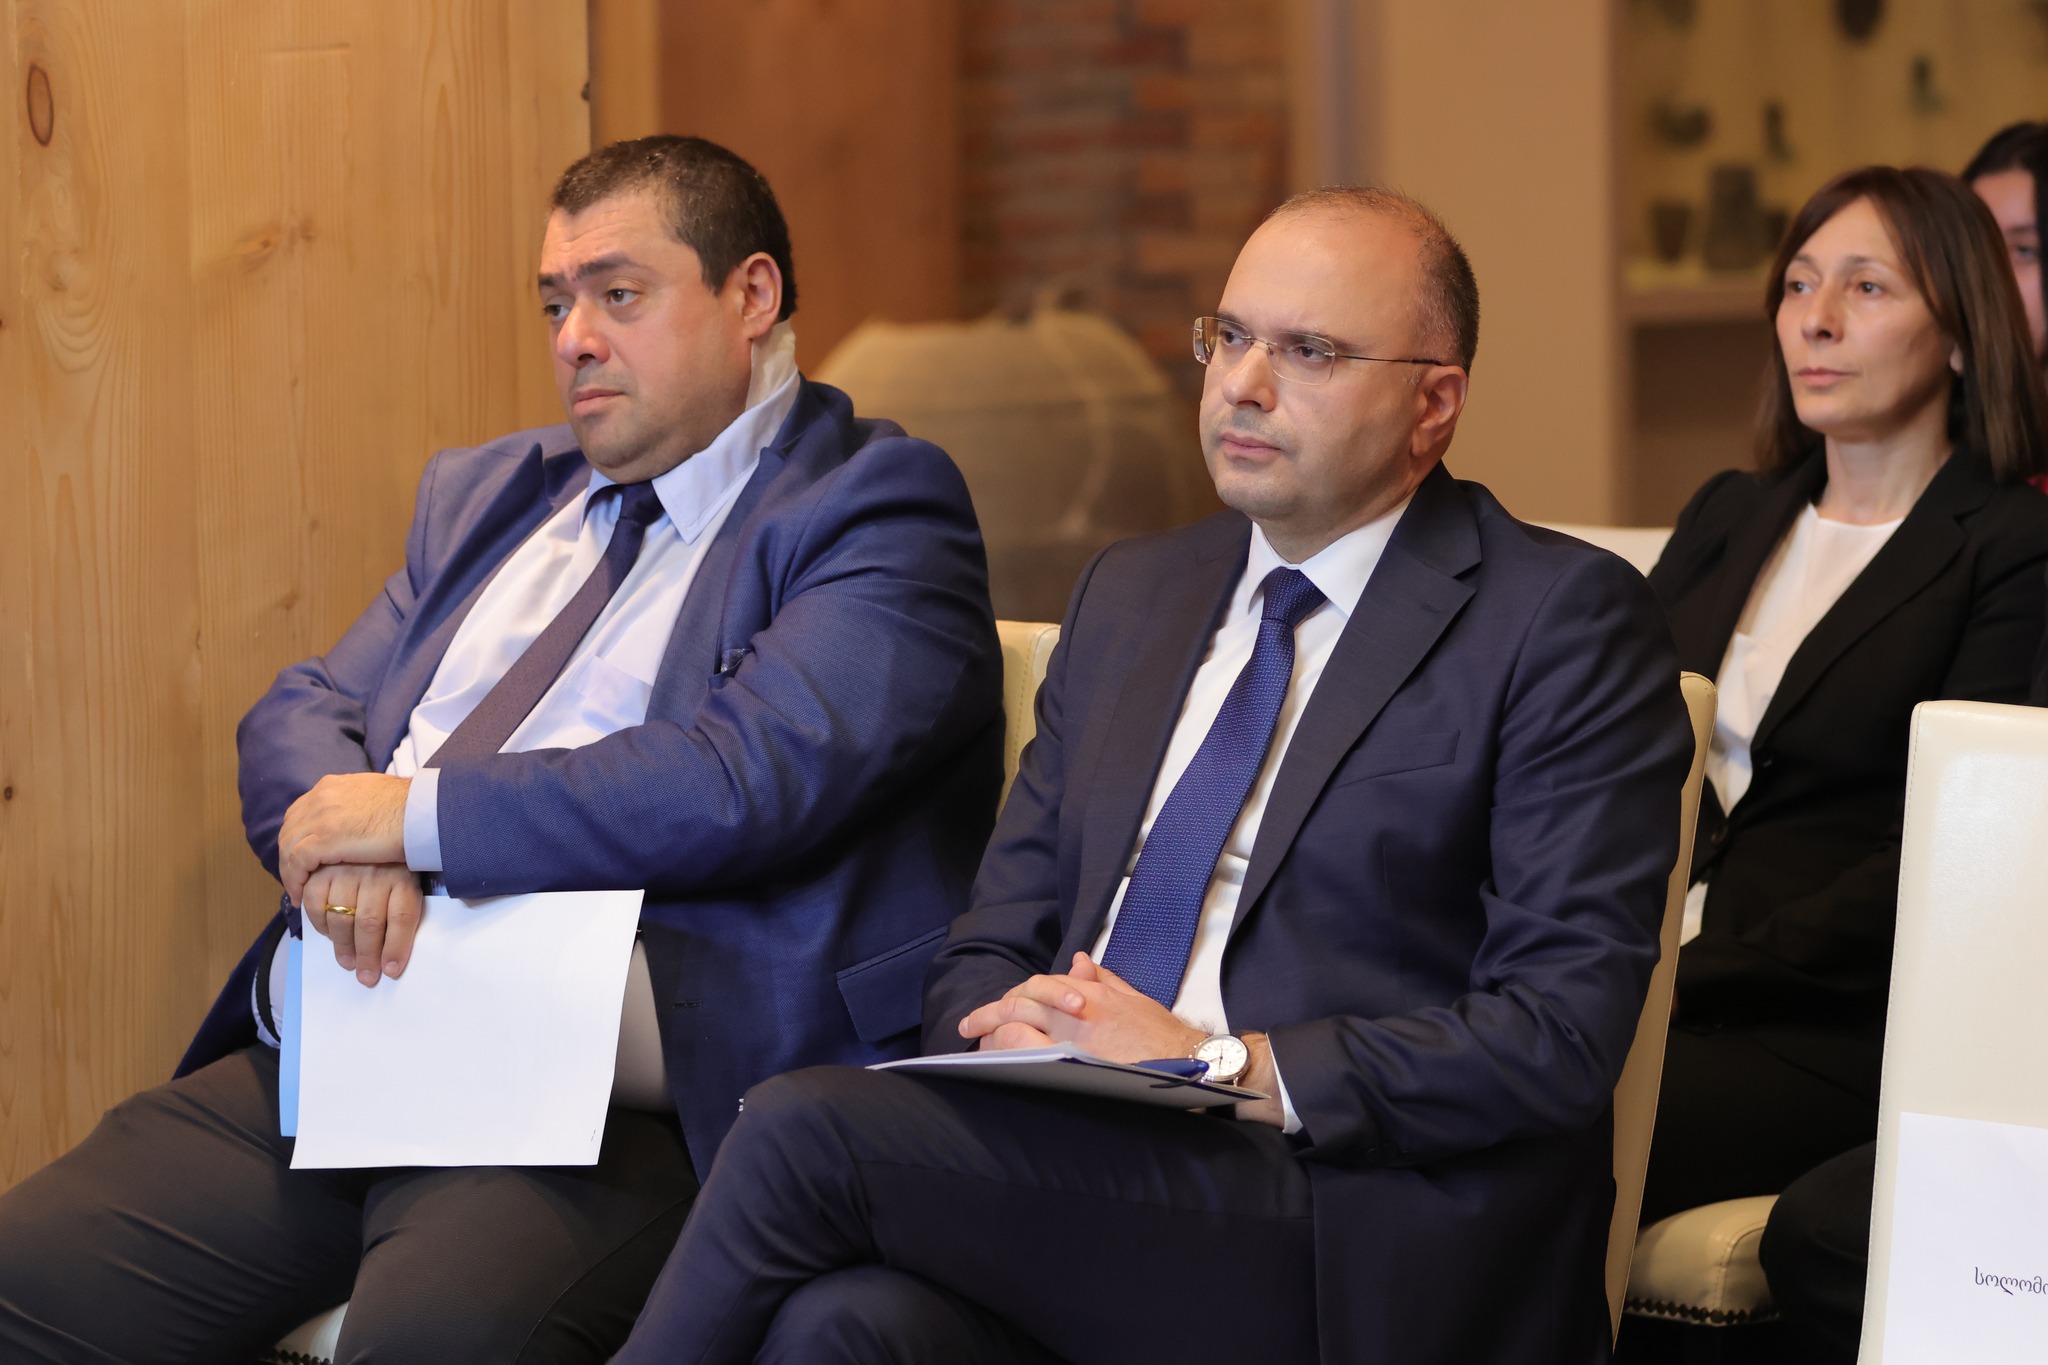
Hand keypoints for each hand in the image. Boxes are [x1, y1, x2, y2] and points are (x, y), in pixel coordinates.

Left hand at [278, 773, 410, 903]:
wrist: (422, 810)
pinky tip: (302, 897)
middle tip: (297, 878)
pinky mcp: (325, 839)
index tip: (304, 858)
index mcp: (332, 786)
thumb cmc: (411, 806)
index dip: (299, 837)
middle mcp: (320, 797)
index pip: (301, 812)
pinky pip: (297, 864)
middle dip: (289, 855)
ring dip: (289, 872)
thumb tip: (356, 818)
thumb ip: (357, 805)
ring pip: (288, 847)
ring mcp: (320, 817)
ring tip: (298, 892)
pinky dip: (295, 881)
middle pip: (290, 830)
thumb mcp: (375, 797)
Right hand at [302, 862, 425, 986]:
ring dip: (343, 946)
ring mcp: (347, 870)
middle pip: (370, 922)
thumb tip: (393, 955)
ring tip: (348, 963)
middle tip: (366, 977)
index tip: (391, 970)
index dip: (397, 947)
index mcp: (402, 877)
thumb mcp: (408, 880)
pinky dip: (319, 923)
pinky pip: (316, 902)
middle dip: (368, 955)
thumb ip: (401, 910)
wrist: (372, 830)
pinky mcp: (322, 869)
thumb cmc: (391, 865)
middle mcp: (375, 873)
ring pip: (342, 917)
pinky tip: (328, 935)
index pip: (402, 916)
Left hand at [959, 952, 1206, 1063]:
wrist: (1187, 1061)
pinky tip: (998, 1065)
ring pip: (1016, 1032)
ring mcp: (1072, 1043)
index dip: (1011, 997)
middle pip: (1018, 1006)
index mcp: (1088, 994)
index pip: (1037, 988)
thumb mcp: (1130, 997)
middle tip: (970, 1026)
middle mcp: (1076, 1014)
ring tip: (978, 1046)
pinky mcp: (1075, 1069)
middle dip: (988, 1015)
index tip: (995, 1009)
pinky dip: (1009, 1060)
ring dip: (992, 1037)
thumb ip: (1101, 979)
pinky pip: (1029, 1061)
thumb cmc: (1161, 1033)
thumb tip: (1079, 962)